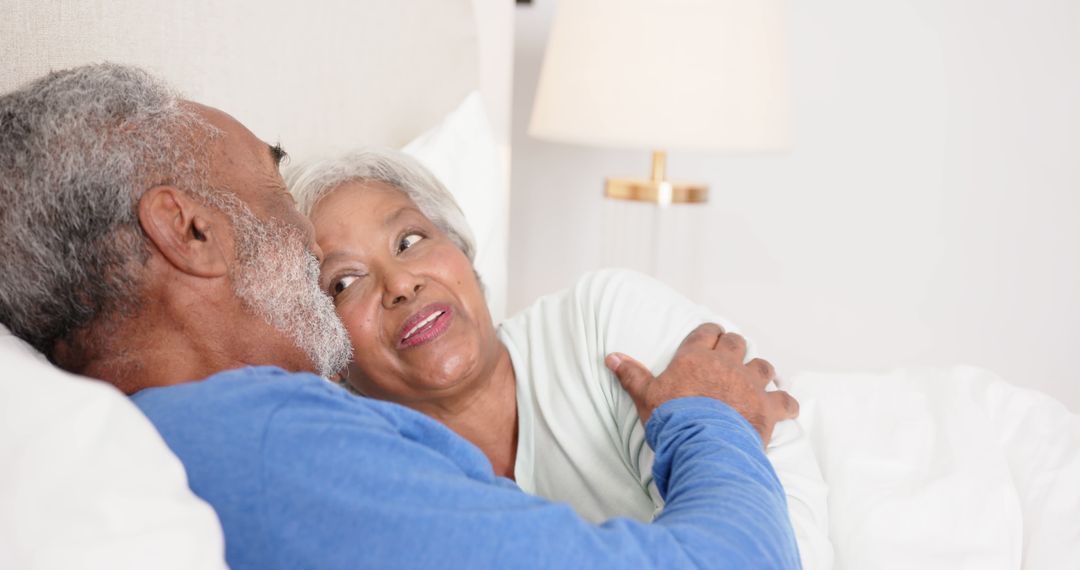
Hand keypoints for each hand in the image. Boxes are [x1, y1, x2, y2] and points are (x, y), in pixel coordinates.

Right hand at [605, 323, 797, 446]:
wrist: (703, 443)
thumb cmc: (672, 419)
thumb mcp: (645, 396)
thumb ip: (631, 375)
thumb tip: (611, 357)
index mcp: (696, 358)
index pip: (707, 332)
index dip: (710, 333)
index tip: (711, 336)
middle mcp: (726, 364)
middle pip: (737, 343)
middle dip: (735, 347)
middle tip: (732, 356)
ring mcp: (750, 385)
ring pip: (763, 366)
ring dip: (761, 371)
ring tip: (758, 379)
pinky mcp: (768, 408)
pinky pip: (785, 401)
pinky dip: (786, 404)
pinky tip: (786, 408)